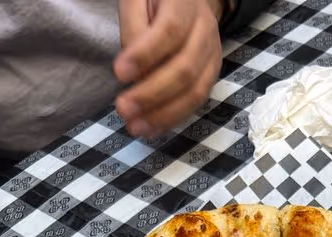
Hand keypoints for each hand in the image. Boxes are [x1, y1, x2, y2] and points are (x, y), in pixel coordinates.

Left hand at [114, 0, 223, 137]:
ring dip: (163, 115)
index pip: (170, 30)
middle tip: (122, 108)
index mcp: (186, 3)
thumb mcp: (136, 0)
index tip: (119, 73)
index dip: (145, 55)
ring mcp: (212, 55)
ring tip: (135, 127)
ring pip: (195, 92)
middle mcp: (205, 29)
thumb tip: (132, 72)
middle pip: (185, 69)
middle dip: (151, 94)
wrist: (188, 2)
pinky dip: (172, 119)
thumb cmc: (155, 1)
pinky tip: (151, 128)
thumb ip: (133, 27)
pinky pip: (196, 103)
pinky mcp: (211, 76)